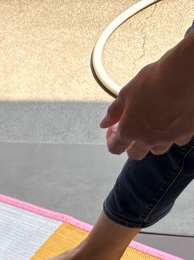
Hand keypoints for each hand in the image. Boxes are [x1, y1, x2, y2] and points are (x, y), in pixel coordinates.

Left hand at [100, 45, 193, 159]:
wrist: (187, 74)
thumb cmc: (156, 80)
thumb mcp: (127, 93)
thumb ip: (114, 111)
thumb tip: (104, 123)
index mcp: (130, 131)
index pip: (115, 147)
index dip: (111, 140)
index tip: (113, 130)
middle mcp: (148, 139)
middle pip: (136, 154)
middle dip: (131, 146)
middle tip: (132, 132)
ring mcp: (169, 138)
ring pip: (158, 150)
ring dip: (152, 143)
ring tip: (153, 128)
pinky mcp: (187, 132)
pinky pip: (178, 140)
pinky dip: (173, 135)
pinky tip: (173, 122)